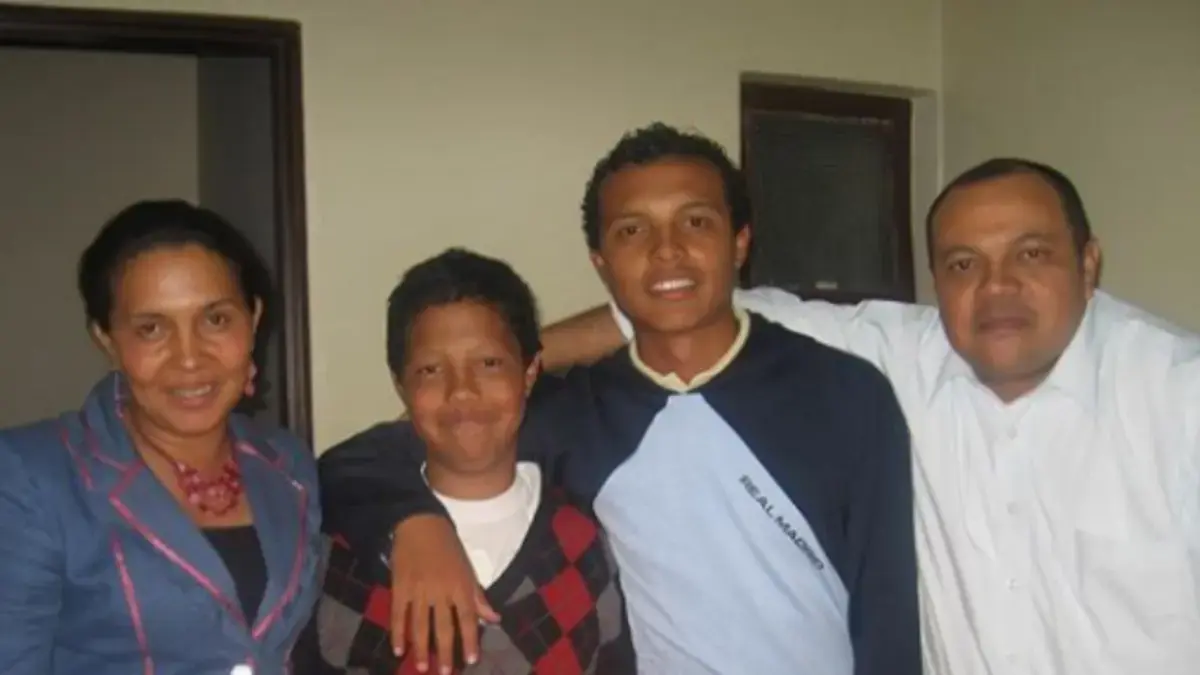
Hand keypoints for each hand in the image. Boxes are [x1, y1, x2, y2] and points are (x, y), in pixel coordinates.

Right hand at [390, 514, 499, 673]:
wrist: (419, 523)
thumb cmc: (448, 546)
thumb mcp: (467, 568)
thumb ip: (478, 596)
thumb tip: (494, 619)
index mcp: (460, 585)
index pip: (467, 618)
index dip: (469, 640)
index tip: (470, 660)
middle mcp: (440, 591)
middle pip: (443, 627)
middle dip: (445, 652)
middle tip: (446, 673)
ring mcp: (418, 590)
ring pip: (420, 625)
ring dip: (421, 648)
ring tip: (422, 667)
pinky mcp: (399, 588)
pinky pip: (399, 615)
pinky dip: (398, 633)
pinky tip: (399, 650)